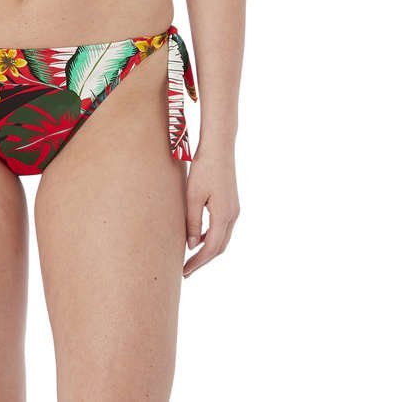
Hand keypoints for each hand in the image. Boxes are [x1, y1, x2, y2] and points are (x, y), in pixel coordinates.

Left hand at [183, 145, 239, 277]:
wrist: (220, 147)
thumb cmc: (204, 169)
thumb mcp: (193, 197)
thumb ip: (192, 222)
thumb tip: (192, 246)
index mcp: (223, 216)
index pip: (211, 249)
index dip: (198, 262)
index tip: (185, 272)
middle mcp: (233, 216)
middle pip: (219, 247)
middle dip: (203, 260)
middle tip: (186, 271)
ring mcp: (234, 209)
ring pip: (222, 238)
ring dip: (208, 250)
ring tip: (191, 258)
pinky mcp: (232, 203)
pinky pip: (223, 228)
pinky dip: (212, 237)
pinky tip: (198, 237)